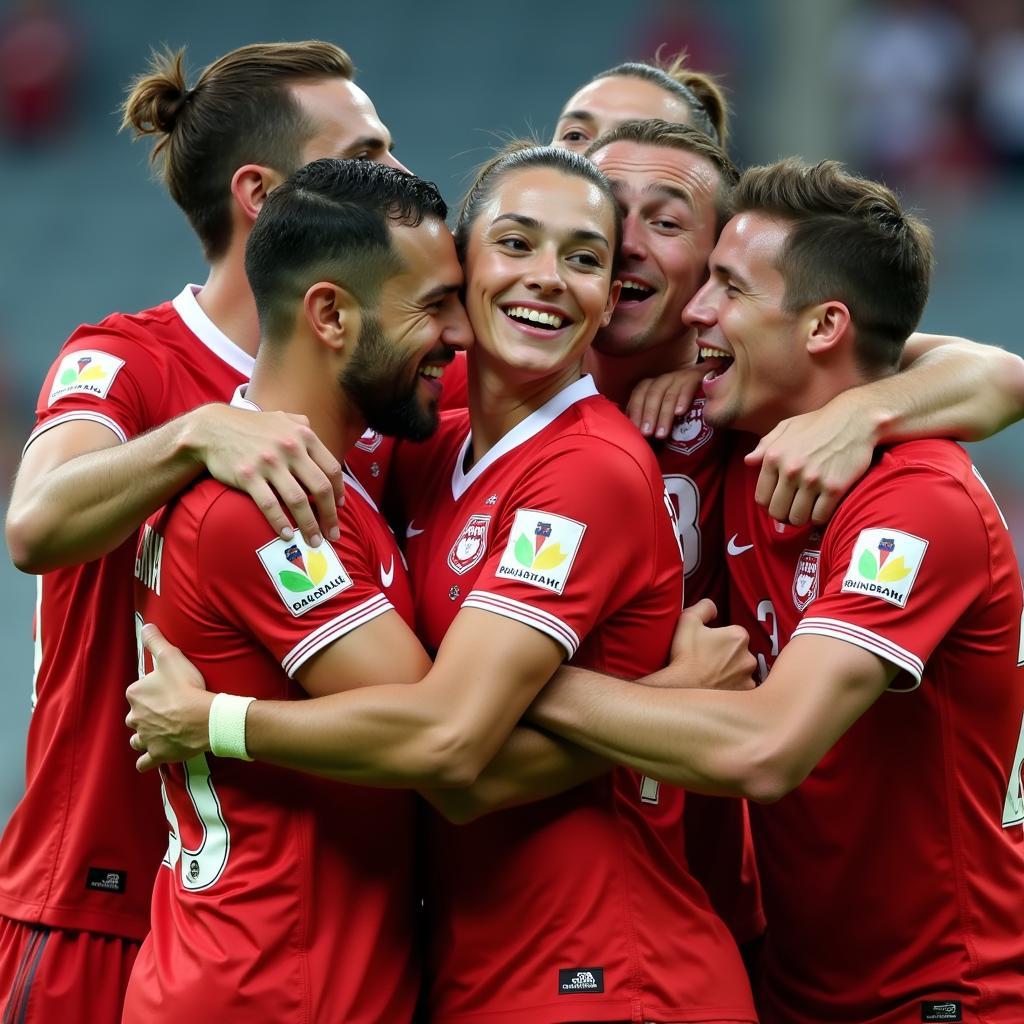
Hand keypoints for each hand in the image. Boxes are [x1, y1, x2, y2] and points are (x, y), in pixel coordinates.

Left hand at [125, 625, 214, 771]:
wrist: (203, 717)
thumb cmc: (187, 686)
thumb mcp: (171, 657)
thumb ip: (155, 641)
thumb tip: (145, 626)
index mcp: (135, 693)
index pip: (138, 691)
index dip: (152, 691)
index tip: (167, 689)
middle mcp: (134, 717)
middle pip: (136, 715)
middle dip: (145, 715)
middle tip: (166, 711)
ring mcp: (145, 738)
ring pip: (137, 739)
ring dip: (144, 736)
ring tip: (159, 732)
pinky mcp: (156, 754)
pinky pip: (144, 762)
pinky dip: (146, 760)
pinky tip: (152, 757)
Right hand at [187, 404, 344, 546]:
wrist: (212, 428)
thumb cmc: (251, 426)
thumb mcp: (282, 418)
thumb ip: (303, 426)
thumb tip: (320, 439)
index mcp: (303, 435)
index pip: (331, 469)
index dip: (339, 492)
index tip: (340, 508)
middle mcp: (290, 448)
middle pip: (320, 488)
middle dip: (330, 516)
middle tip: (333, 534)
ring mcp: (269, 462)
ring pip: (298, 500)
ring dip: (309, 525)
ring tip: (313, 541)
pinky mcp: (248, 476)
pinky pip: (270, 505)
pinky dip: (280, 522)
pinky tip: (287, 534)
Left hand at [626, 365, 705, 438]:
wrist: (708, 384)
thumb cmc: (679, 404)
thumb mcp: (662, 410)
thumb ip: (648, 418)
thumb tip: (634, 434)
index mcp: (652, 385)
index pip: (639, 395)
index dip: (636, 412)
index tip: (635, 430)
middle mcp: (664, 379)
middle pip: (652, 395)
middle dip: (649, 415)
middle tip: (647, 434)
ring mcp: (680, 377)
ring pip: (668, 395)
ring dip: (664, 415)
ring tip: (662, 434)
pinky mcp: (696, 377)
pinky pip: (687, 388)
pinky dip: (682, 400)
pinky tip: (679, 413)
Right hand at [647, 599, 755, 690]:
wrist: (682, 687)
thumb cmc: (685, 655)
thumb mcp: (688, 620)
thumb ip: (705, 607)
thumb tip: (714, 610)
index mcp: (739, 636)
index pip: (732, 632)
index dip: (717, 638)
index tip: (705, 645)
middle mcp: (749, 656)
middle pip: (739, 650)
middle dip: (727, 653)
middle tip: (707, 660)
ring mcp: (748, 676)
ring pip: (741, 668)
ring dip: (731, 669)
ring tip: (711, 674)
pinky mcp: (744, 692)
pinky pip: (742, 685)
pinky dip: (733, 685)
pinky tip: (717, 685)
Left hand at [745, 393, 876, 525]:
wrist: (855, 419)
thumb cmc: (818, 423)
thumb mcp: (786, 427)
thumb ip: (765, 446)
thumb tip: (749, 461)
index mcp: (774, 457)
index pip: (761, 498)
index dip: (770, 504)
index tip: (780, 501)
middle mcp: (790, 470)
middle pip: (777, 512)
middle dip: (784, 514)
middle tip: (794, 508)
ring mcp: (813, 480)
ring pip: (797, 519)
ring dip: (802, 517)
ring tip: (808, 508)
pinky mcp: (835, 487)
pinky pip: (819, 517)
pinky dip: (820, 517)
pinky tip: (823, 507)